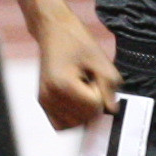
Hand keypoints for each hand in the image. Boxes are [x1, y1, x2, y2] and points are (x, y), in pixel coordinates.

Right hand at [36, 14, 118, 131]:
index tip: (95, 78)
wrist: (53, 31)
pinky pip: (60, 124)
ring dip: (83, 114)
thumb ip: (109, 85)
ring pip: (73, 125)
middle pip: (83, 119)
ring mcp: (44, 101)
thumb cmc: (76, 41)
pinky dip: (71, 119)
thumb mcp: (100, 59)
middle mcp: (50, 97)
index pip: (93, 107)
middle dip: (93, 105)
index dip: (101, 94)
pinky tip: (76, 104)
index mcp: (63, 84)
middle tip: (89, 83)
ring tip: (82, 91)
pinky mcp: (43, 103)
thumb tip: (112, 110)